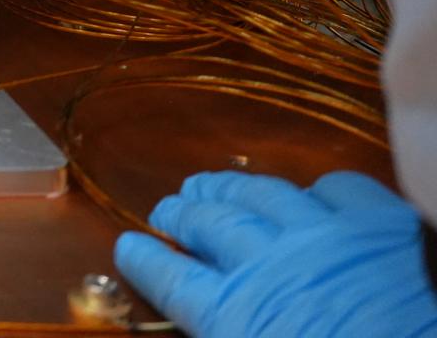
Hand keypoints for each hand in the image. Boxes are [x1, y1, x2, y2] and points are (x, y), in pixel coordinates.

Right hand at [116, 171, 436, 336]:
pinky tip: (307, 192)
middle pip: (211, 226)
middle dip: (182, 215)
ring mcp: (325, 237)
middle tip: (167, 210)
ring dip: (230, 188)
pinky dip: (318, 189)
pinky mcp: (381, 226)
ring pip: (262, 194)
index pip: (172, 277)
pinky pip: (339, 189)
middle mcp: (269, 265)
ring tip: (209, 185)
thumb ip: (233, 325)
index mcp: (237, 316)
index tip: (128, 245)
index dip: (145, 259)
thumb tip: (211, 309)